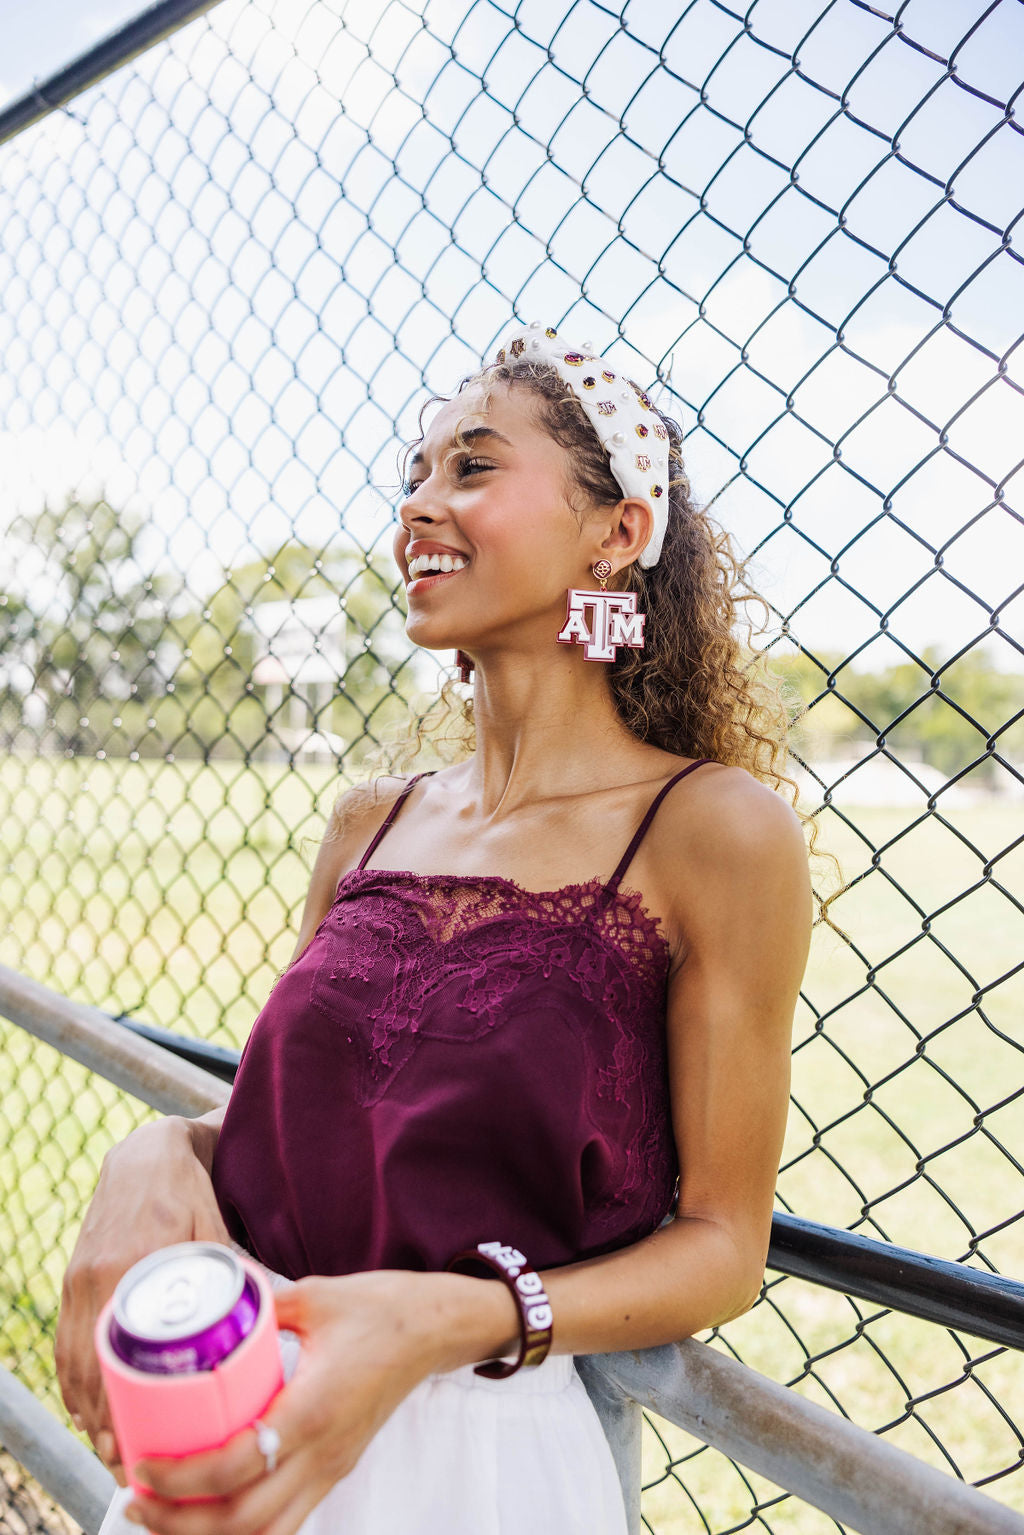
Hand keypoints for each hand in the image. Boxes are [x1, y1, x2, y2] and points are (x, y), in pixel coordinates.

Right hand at [55, 1116, 230, 1483]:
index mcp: (134, 1262)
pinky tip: (86, 1405)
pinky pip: (64, 1340)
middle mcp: (98, 1275)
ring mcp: (79, 1279)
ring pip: (72, 1358)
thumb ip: (233, 1272)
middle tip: (123, 1457)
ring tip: (107, 1443)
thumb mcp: (213, 1227)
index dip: (118, 1401)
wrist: (145, 1155)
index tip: (132, 1439)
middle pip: (89, 1365)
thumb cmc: (188, 1192)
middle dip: (101, 1418)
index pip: (116, 1349)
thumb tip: (262, 1319)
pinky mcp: (72, 1279)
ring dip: (84, 1405)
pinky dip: (71, 1377)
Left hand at [120, 1271, 441, 1534]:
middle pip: (243, 1523)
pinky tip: (209, 1513)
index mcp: (314, 1409)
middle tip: (135, 1501)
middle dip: (178, 1525)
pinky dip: (241, 1531)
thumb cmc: (381, 1309)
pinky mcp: (336, 1469)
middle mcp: (324, 1453)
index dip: (182, 1477)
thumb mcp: (315, 1296)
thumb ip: (261, 1306)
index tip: (143, 1464)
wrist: (436, 1328)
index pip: (238, 1466)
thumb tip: (212, 1310)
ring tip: (162, 1517)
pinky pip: (285, 1522)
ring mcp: (333, 1468)